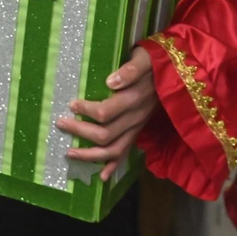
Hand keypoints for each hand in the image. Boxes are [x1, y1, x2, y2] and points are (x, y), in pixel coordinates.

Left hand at [56, 45, 157, 181]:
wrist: (176, 73)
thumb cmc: (155, 62)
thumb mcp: (144, 59)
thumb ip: (130, 71)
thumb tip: (110, 81)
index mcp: (134, 100)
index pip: (106, 112)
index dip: (86, 111)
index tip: (71, 105)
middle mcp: (136, 118)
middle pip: (105, 135)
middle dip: (80, 132)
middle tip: (60, 123)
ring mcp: (137, 128)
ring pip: (114, 150)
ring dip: (90, 155)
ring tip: (70, 153)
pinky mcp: (139, 132)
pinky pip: (126, 153)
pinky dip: (113, 166)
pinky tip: (101, 176)